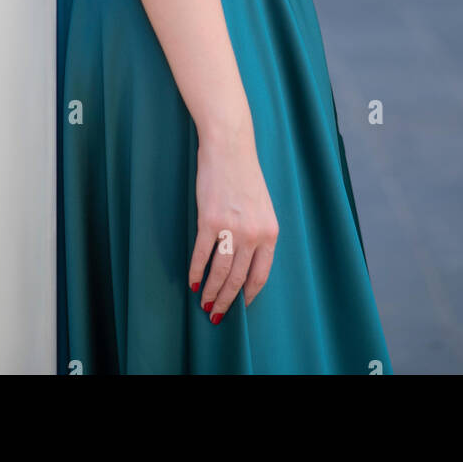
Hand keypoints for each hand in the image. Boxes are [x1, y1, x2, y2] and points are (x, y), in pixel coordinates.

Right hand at [188, 118, 278, 320]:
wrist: (230, 147)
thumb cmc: (244, 175)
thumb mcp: (261, 207)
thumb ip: (257, 234)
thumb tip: (245, 261)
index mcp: (270, 232)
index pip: (261, 275)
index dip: (249, 295)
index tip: (241, 306)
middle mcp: (254, 234)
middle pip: (239, 279)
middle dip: (226, 300)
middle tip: (216, 314)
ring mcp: (231, 228)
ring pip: (220, 272)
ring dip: (210, 291)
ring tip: (203, 302)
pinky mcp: (209, 221)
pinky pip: (201, 254)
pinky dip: (195, 270)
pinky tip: (192, 280)